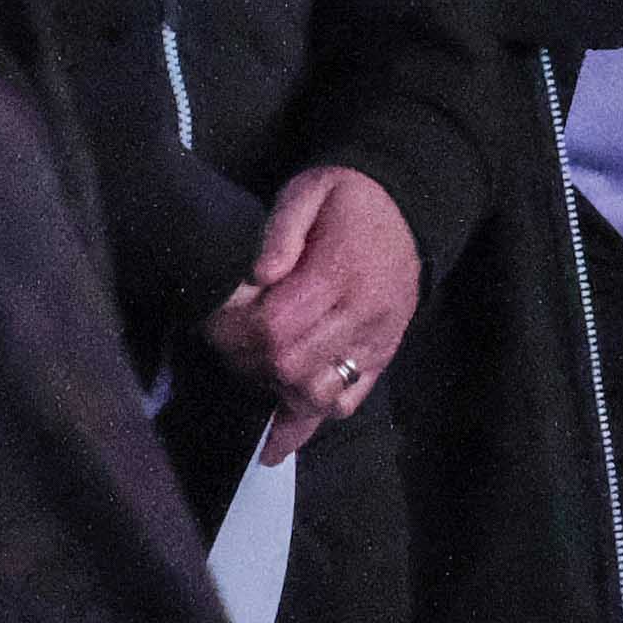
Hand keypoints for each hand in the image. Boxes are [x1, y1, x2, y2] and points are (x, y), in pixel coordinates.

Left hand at [213, 164, 419, 463]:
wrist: (409, 206)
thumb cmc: (348, 198)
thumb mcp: (309, 191)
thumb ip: (280, 230)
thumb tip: (257, 276)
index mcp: (340, 274)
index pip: (277, 326)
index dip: (235, 330)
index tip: (213, 318)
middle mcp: (362, 317)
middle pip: (291, 365)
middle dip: (245, 361)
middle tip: (224, 343)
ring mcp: (376, 343)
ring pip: (317, 394)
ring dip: (273, 389)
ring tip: (250, 369)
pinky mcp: (382, 358)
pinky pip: (346, 403)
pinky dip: (307, 419)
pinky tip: (277, 431)